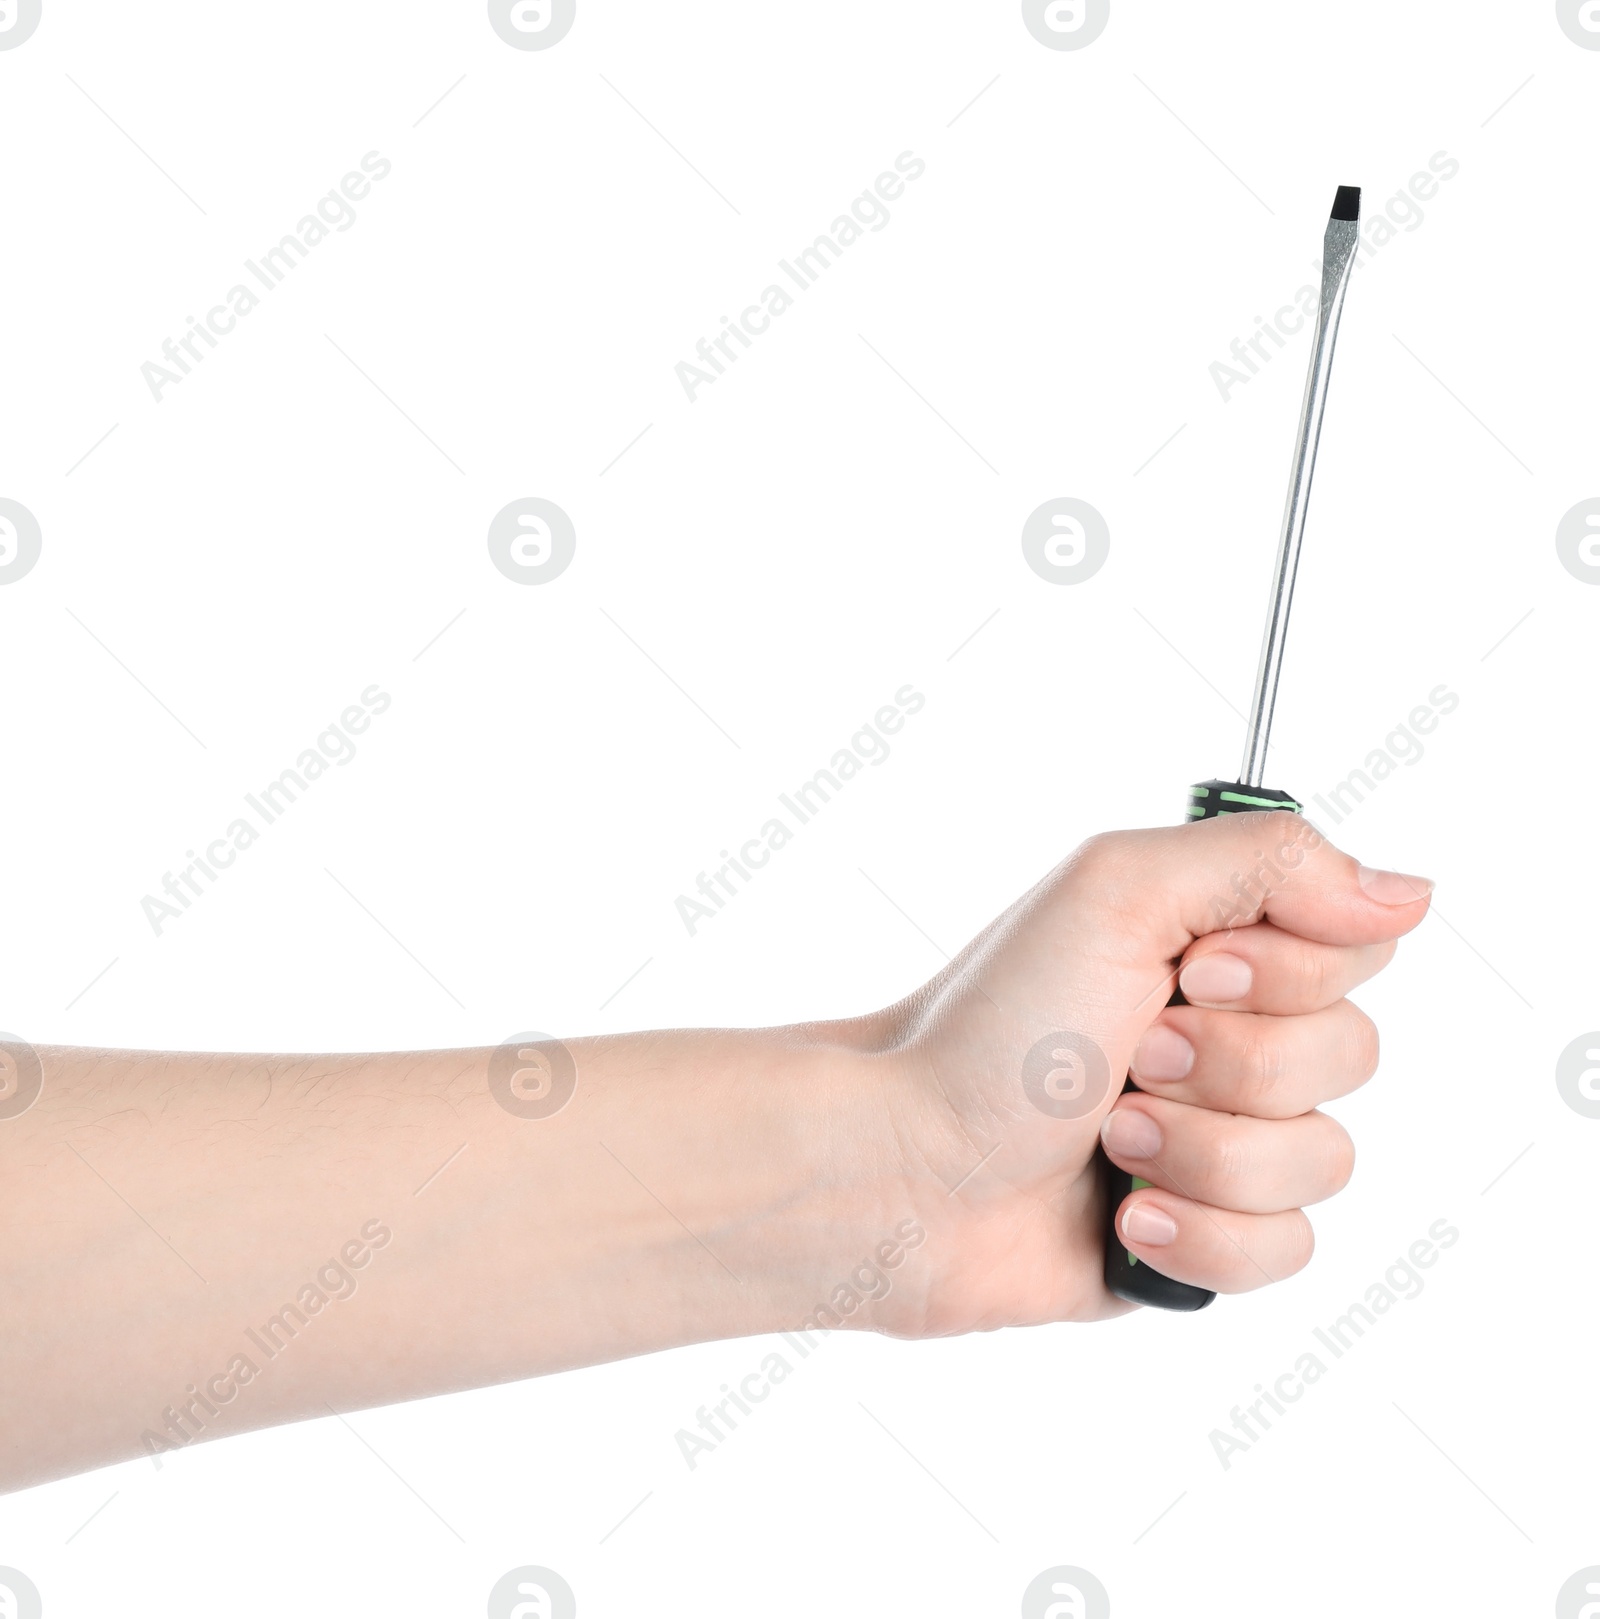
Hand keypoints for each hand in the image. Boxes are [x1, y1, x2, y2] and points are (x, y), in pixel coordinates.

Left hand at [857, 813, 1431, 1333]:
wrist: (903, 1169)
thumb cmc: (989, 1027)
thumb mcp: (1117, 892)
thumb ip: (1270, 861)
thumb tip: (1406, 890)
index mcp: (1213, 943)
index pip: (1357, 948)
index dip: (1287, 973)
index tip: (1187, 974)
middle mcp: (1227, 1034)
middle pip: (1352, 1056)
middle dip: (1232, 1066)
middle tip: (1128, 1058)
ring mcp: (1218, 1136)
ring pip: (1327, 1160)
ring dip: (1204, 1151)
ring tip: (1109, 1140)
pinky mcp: (1205, 1232)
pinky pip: (1289, 1248)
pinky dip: (1200, 1232)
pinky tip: (1122, 1214)